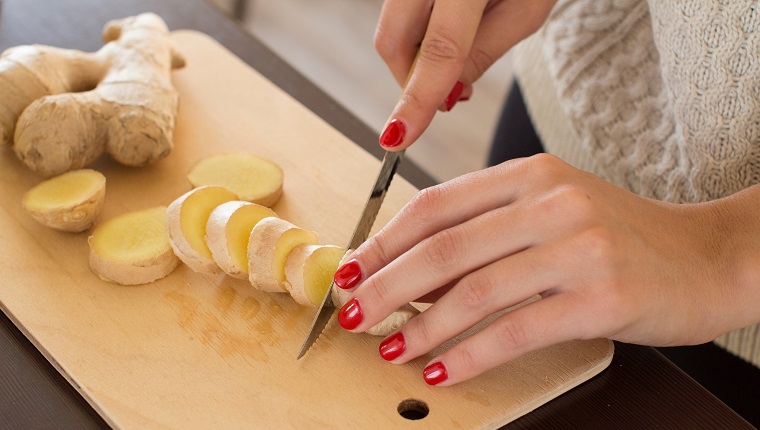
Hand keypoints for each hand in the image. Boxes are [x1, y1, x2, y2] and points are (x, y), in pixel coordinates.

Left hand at [332, 154, 759, 385]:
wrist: (706, 257)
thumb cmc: (618, 238)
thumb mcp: (551, 214)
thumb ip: (487, 233)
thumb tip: (412, 278)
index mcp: (530, 175)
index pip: (436, 205)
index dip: (384, 241)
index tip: (352, 270)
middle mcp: (550, 202)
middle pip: (444, 249)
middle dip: (387, 287)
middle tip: (355, 315)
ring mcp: (578, 247)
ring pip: (473, 292)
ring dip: (421, 329)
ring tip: (390, 350)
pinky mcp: (601, 296)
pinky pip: (515, 331)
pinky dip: (468, 356)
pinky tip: (442, 372)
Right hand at [374, 0, 554, 149]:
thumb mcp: (528, 8)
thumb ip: (484, 53)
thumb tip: (447, 94)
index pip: (437, 50)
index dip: (417, 99)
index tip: (399, 138)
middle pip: (390, 40)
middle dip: (410, 79)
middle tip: (450, 90)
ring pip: (391, 27)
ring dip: (416, 54)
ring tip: (462, 42)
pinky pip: (399, 10)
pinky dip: (418, 32)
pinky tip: (452, 23)